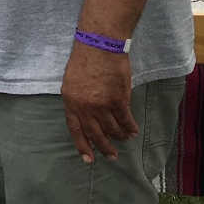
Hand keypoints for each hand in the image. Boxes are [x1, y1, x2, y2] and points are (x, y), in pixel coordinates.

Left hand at [61, 39, 137, 162]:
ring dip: (120, 136)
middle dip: (104, 147)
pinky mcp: (118, 100)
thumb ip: (77, 100)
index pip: (75, 129)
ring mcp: (101, 105)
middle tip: (112, 156)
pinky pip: (125, 120)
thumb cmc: (85, 59)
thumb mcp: (72, 81)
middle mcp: (84, 106)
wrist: (99, 44)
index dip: (82, 145)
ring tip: (124, 138)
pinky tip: (133, 131)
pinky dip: (130, 127)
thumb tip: (86, 118)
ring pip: (112, 129)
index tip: (89, 159)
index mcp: (70, 101)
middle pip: (95, 133)